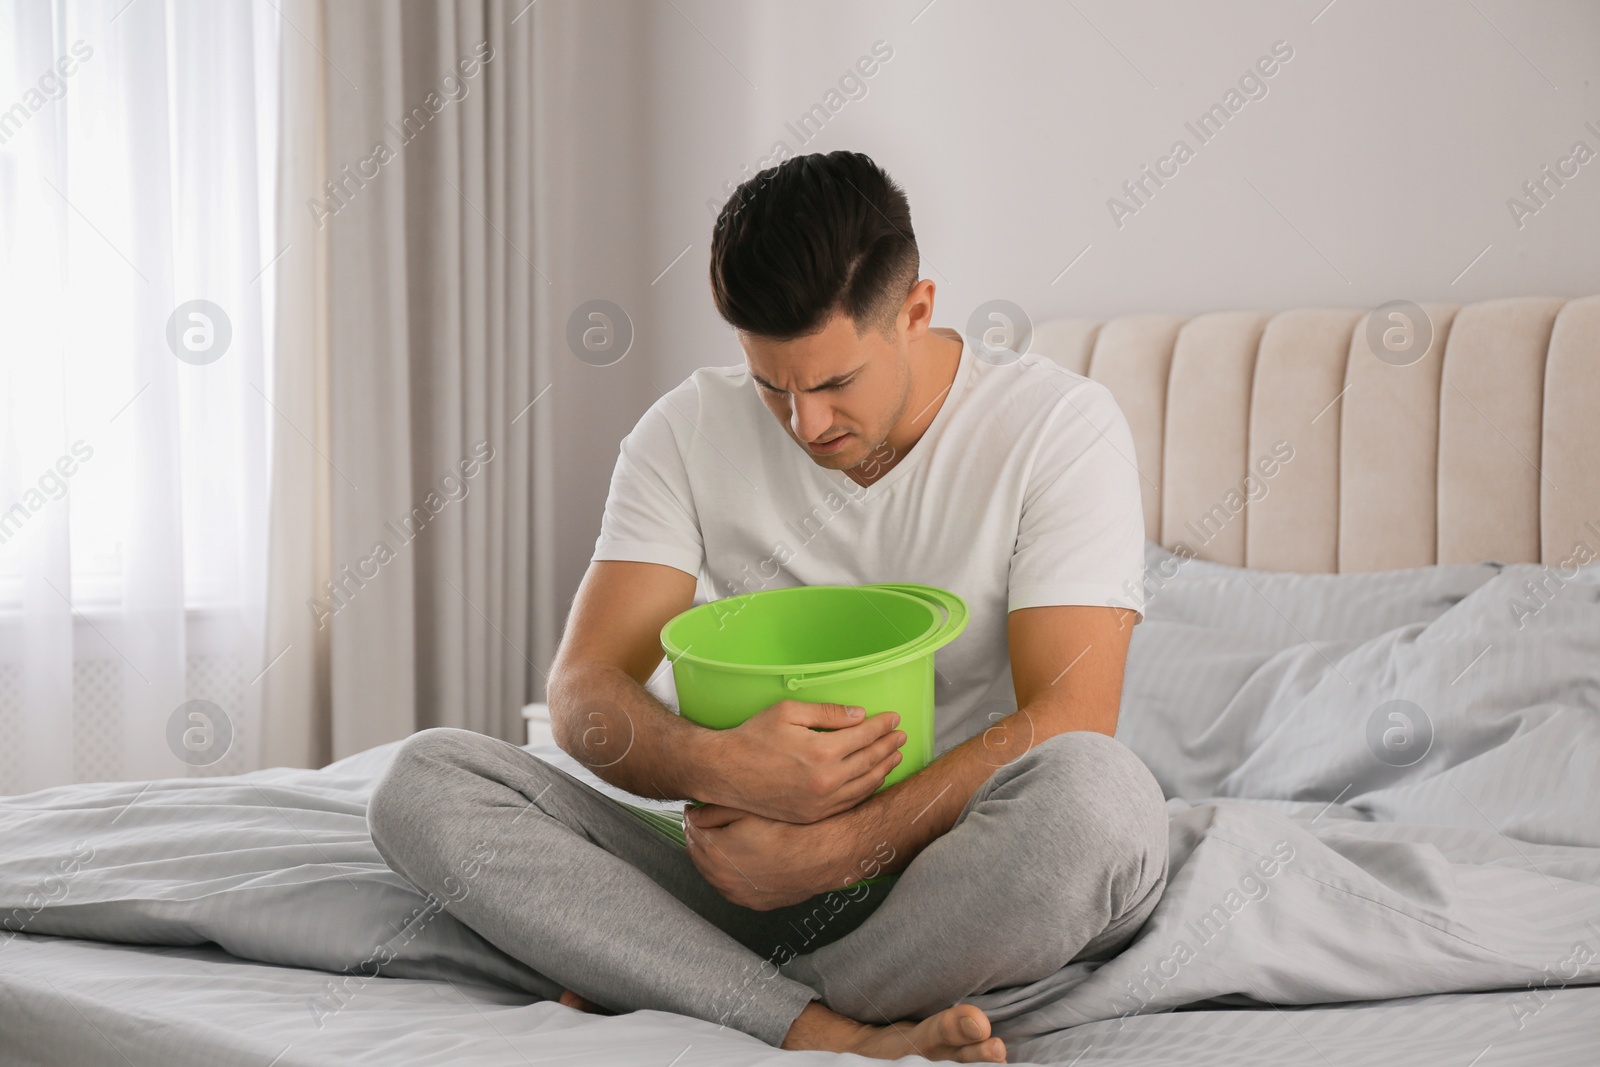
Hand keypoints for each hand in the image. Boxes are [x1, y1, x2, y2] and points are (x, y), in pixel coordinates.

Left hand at [684, 801, 891, 909]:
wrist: (823, 855)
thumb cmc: (791, 829)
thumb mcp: (748, 809)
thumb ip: (714, 812)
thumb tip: (693, 815)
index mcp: (716, 853)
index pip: (691, 832)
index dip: (693, 817)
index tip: (697, 809)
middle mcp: (722, 879)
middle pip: (697, 854)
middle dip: (699, 837)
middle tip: (705, 822)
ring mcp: (738, 894)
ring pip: (712, 873)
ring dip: (711, 856)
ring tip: (722, 838)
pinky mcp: (754, 902)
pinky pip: (730, 887)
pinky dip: (728, 873)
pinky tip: (737, 859)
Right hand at [696, 701, 904, 823]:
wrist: (725, 772)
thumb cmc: (753, 736)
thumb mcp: (788, 712)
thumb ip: (828, 713)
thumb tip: (859, 715)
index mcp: (822, 752)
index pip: (864, 736)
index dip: (882, 726)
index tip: (894, 718)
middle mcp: (826, 781)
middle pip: (869, 761)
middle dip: (888, 746)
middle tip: (900, 736)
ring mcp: (820, 803)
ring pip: (864, 786)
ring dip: (883, 769)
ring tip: (894, 757)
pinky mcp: (812, 816)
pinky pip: (849, 804)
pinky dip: (865, 790)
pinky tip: (871, 780)